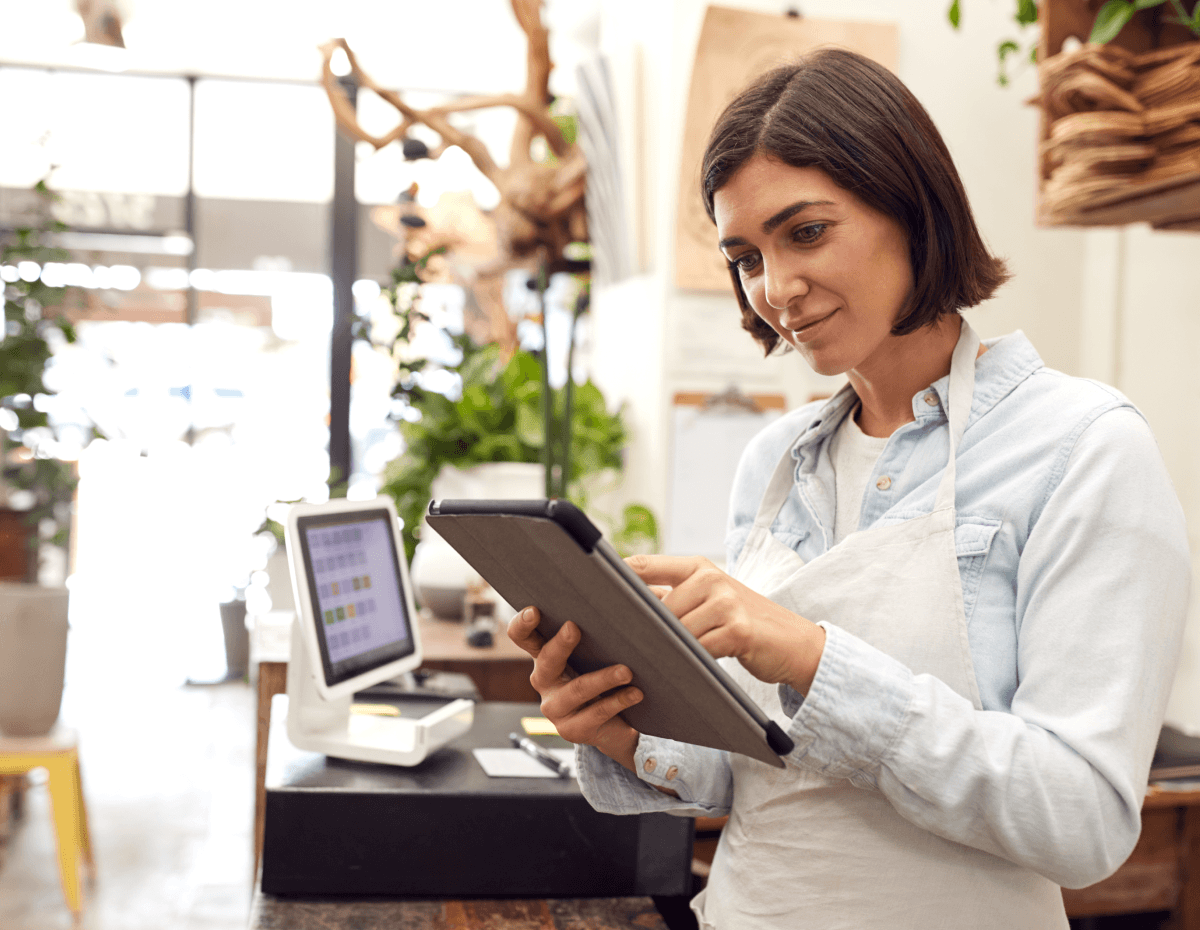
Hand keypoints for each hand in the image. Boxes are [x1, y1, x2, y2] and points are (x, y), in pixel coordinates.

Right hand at [507, 606, 643, 771]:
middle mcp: (544, 681)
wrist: (620, 724)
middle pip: (544, 661)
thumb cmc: (611, 673)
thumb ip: (614, 620)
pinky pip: (595, 714)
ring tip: (626, 671)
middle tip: (574, 628)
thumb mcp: (607, 647)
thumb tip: (644, 589)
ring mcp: (555, 708)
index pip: (523, 636)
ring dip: (602, 678)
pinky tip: (636, 693)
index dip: (523, 623)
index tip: (535, 610)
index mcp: (546, 654)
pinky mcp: (572, 730)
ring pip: (577, 690)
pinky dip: (618, 701)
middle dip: (559, 644)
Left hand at [626, 555, 825, 694]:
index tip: (588, 592)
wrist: (794, 642)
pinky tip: (684, 670)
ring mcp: (725, 602)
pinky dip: (689, 662)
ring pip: (675, 631)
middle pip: (656, 607)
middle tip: (620, 645)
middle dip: (641, 629)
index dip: (615, 578)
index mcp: (698, 567)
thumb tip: (625, 606)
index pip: (645, 566)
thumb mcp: (710, 600)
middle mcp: (710, 578)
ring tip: (654, 661)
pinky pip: (698, 649)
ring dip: (666, 650)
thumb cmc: (742, 623)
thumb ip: (675, 597)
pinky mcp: (738, 629)